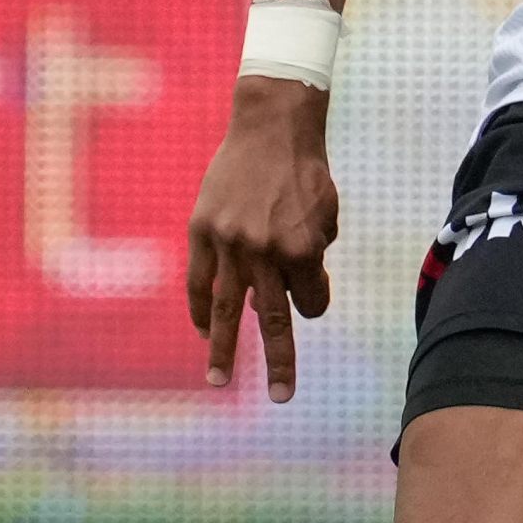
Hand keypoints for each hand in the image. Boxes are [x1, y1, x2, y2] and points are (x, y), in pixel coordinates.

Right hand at [185, 78, 338, 401]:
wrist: (272, 125)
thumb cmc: (305, 172)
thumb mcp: (325, 215)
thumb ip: (311, 258)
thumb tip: (291, 297)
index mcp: (302, 249)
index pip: (311, 301)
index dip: (314, 298)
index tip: (310, 284)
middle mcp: (265, 251)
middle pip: (273, 321)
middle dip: (279, 362)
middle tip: (281, 397)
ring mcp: (230, 243)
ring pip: (225, 310)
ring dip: (222, 349)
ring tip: (218, 381)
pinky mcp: (203, 230)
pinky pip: (198, 280)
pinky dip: (197, 308)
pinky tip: (200, 331)